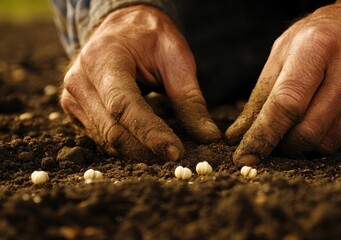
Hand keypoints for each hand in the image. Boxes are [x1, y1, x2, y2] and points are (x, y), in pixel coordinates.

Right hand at [60, 5, 220, 161]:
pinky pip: (101, 138)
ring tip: (165, 148)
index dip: (149, 133)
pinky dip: (127, 146)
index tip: (175, 152)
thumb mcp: (176, 59)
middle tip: (177, 155)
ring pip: (106, 139)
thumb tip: (209, 137)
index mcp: (103, 57)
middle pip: (112, 129)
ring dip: (138, 151)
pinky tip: (147, 143)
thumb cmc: (151, 38)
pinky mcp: (75, 110)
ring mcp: (73, 96)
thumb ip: (190, 99)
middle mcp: (80, 79)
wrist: (124, 27)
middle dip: (146, 149)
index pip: (124, 105)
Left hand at [226, 2, 340, 164]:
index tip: (246, 158)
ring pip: (330, 143)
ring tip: (310, 116)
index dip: (263, 136)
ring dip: (310, 141)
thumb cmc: (318, 38)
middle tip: (279, 138)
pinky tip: (337, 108)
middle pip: (308, 133)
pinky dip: (336, 132)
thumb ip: (260, 98)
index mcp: (318, 47)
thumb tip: (237, 138)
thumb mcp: (282, 54)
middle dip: (286, 145)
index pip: (287, 105)